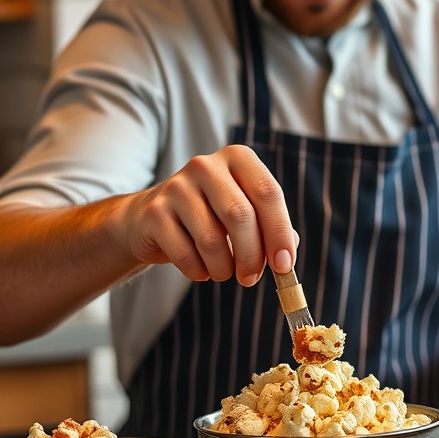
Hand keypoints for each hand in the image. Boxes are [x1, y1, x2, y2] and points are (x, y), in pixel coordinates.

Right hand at [119, 144, 297, 286]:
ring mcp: (177, 186)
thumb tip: (287, 251)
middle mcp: (206, 165)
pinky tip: (200, 269)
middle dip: (251, 256)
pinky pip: (184, 253)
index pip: (268, 193)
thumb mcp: (244, 213)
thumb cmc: (210, 217)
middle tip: (251, 279)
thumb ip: (271, 228)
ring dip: (223, 268)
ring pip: (211, 239)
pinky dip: (198, 271)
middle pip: (240, 215)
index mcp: (237, 158)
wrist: (151, 219)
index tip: (284, 266)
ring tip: (223, 272)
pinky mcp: (155, 211)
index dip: (279, 232)